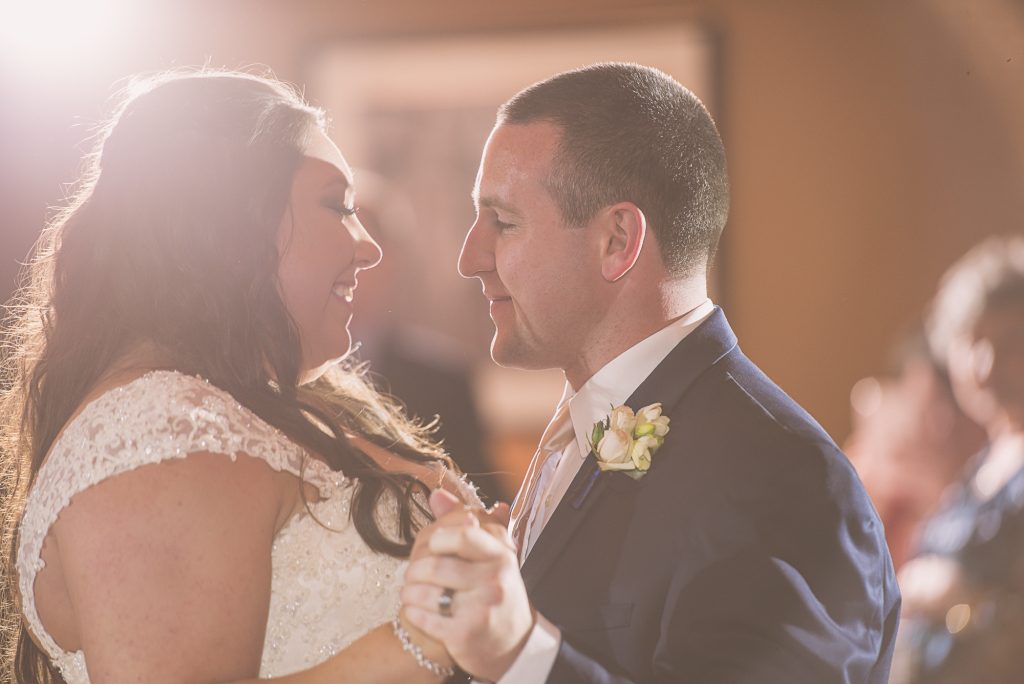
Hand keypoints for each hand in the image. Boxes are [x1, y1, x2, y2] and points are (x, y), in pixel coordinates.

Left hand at [402, 491, 533, 680]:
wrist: (515, 644)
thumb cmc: (496, 592)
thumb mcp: (490, 556)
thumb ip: (463, 522)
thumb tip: (436, 494)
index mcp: (501, 557)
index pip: (465, 535)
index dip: (440, 537)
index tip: (432, 545)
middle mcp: (495, 581)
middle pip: (438, 566)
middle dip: (415, 570)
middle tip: (410, 574)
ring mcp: (481, 610)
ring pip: (427, 592)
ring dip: (409, 592)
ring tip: (409, 591)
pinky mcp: (465, 635)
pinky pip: (425, 618)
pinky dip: (413, 612)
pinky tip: (415, 609)